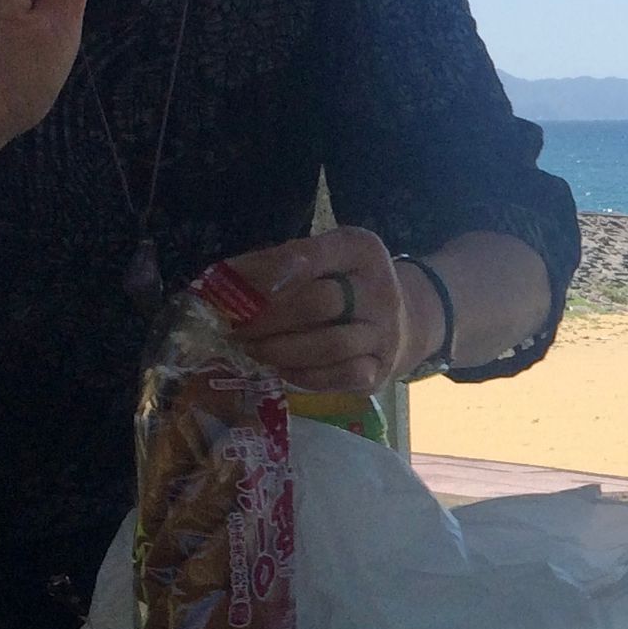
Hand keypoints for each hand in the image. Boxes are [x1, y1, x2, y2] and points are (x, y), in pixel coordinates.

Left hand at [222, 226, 434, 391]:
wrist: (404, 321)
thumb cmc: (345, 284)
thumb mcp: (322, 258)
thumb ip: (279, 263)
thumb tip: (223, 278)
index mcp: (362, 250)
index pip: (311, 256)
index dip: (265, 271)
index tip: (227, 282)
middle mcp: (380, 290)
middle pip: (318, 303)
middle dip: (267, 317)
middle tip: (234, 326)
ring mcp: (385, 334)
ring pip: (327, 345)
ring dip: (280, 349)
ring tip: (251, 348)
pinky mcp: (380, 370)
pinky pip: (339, 377)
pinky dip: (303, 375)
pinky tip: (280, 368)